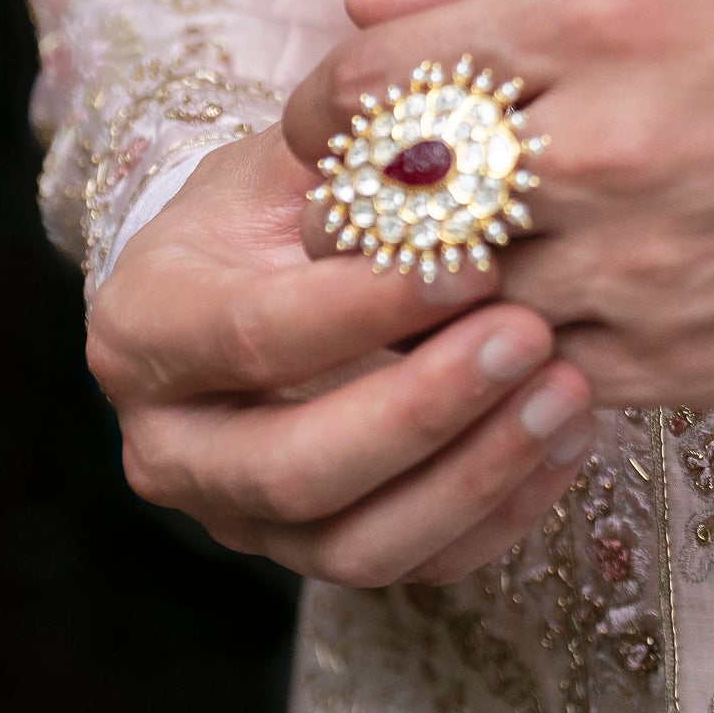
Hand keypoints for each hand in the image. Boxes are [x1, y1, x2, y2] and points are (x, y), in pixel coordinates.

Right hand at [86, 124, 598, 585]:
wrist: (256, 273)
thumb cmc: (281, 202)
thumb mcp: (293, 158)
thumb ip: (354, 155)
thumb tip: (447, 148)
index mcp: (144, 331)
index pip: (252, 334)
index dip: (365, 308)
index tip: (476, 265)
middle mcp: (172, 447)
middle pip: (295, 467)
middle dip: (424, 410)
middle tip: (530, 337)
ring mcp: (243, 518)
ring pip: (357, 546)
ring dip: (475, 475)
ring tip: (568, 391)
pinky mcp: (319, 555)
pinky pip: (420, 565)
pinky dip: (504, 511)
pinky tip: (568, 436)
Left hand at [283, 0, 713, 412]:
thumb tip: (365, 11)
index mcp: (603, 17)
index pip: (370, 81)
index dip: (331, 111)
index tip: (351, 126)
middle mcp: (607, 142)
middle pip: (381, 202)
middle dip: (360, 210)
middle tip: (392, 206)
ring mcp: (638, 267)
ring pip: (445, 304)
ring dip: (436, 293)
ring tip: (479, 260)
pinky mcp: (674, 365)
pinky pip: (531, 370)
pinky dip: (519, 350)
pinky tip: (560, 311)